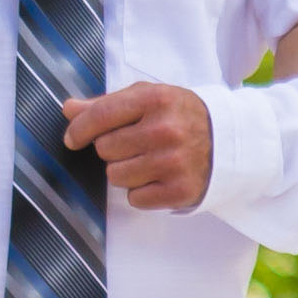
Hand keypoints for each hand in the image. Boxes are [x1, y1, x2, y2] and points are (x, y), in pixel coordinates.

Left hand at [61, 80, 212, 212]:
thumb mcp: (148, 98)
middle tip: (136, 144)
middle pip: (104, 149)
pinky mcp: (180, 190)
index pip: (101, 116)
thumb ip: (107, 104)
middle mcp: (165, 130)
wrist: (228, 141)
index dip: (79, 129)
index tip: (73, 138)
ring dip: (126, 171)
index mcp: (155, 100)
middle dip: (113, 149)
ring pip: (116, 176)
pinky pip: (135, 199)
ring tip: (149, 160)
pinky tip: (159, 177)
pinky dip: (142, 192)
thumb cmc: (180, 116)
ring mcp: (174, 162)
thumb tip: (69, 109)